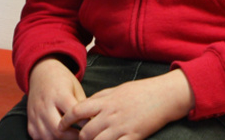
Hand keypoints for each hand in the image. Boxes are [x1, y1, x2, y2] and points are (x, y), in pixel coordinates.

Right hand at [27, 58, 87, 139]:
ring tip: (73, 137)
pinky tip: (59, 137)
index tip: (92, 126)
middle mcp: (45, 105)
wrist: (41, 73)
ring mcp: (36, 114)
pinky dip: (49, 139)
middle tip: (84, 136)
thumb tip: (94, 122)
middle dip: (73, 137)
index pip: (73, 113)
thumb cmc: (62, 82)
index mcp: (59, 94)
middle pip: (58, 130)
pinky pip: (38, 137)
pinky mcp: (30, 121)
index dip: (85, 123)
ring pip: (48, 136)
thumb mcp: (76, 88)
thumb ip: (83, 105)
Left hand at [60, 69, 193, 139]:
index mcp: (105, 102)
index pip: (77, 111)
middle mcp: (110, 115)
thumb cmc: (141, 91)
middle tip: (79, 139)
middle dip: (79, 139)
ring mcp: (122, 127)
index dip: (65, 120)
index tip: (60, 125)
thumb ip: (99, 98)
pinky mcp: (134, 136)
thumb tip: (84, 106)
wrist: (164, 96)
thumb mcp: (117, 90)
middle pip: (85, 132)